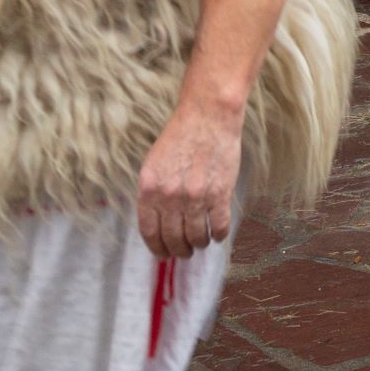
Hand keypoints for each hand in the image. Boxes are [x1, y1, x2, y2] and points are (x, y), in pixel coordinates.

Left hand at [137, 100, 243, 258]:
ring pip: (196, 237)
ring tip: (201, 242)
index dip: (157, 248)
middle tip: (185, 251)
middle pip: (173, 239)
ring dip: (199, 244)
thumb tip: (157, 224)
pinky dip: (218, 235)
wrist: (208, 116)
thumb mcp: (153, 164)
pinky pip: (219, 227)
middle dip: (179, 251)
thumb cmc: (180, 137)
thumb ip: (152, 194)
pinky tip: (218, 233)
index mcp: (149, 189)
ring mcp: (196, 197)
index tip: (164, 254)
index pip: (150, 232)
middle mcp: (170, 197)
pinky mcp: (220, 194)